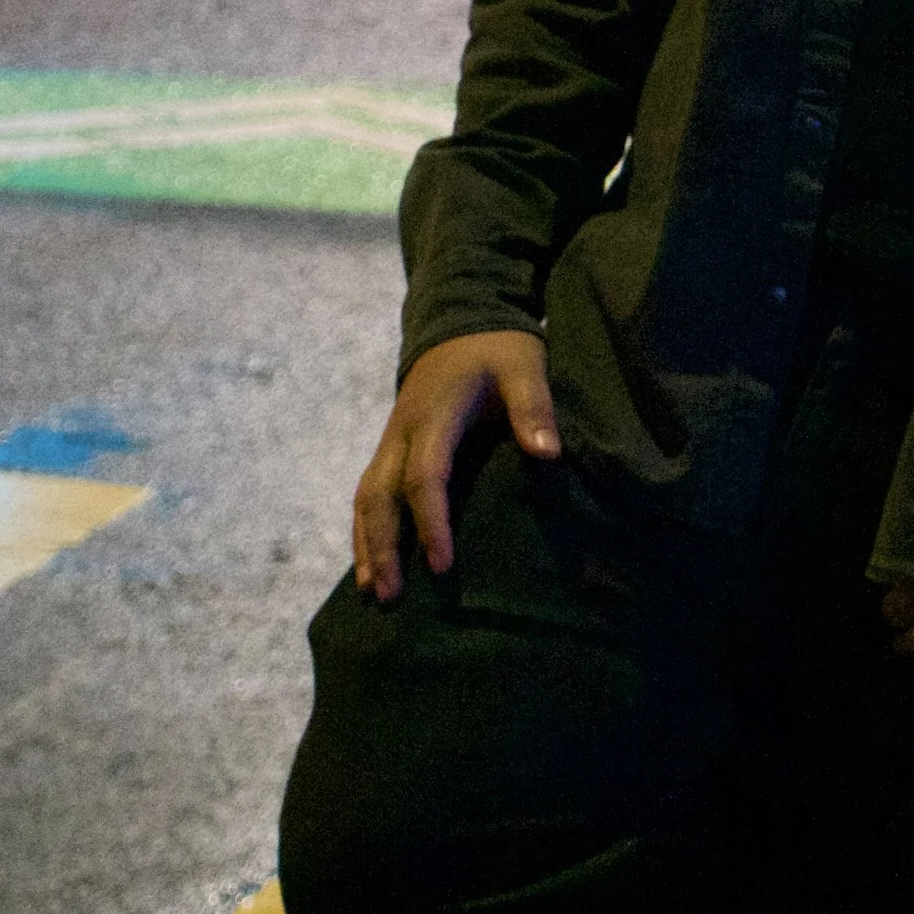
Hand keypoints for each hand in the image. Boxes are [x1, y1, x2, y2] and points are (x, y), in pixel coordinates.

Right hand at [351, 331, 559, 601]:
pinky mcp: (391, 446)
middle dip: (383, 546)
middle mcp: (403, 431)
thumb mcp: (524, 366)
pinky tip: (370, 563)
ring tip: (371, 592)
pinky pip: (368, 492)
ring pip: (365, 497)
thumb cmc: (499, 348)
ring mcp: (391, 439)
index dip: (432, 523)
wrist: (462, 318)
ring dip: (367, 544)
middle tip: (390, 596)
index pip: (426, 477)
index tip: (443, 566)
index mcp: (435, 414)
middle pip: (379, 495)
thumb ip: (534, 407)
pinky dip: (366, 529)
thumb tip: (547, 453)